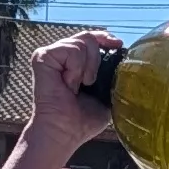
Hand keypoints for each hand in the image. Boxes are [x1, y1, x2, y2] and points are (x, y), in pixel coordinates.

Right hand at [23, 30, 120, 153]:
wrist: (65, 131)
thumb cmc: (82, 120)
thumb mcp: (106, 94)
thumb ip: (113, 75)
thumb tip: (126, 62)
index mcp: (75, 62)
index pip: (91, 38)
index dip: (105, 38)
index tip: (118, 44)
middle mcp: (62, 55)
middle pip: (88, 36)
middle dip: (97, 58)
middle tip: (91, 81)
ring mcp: (50, 54)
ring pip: (82, 42)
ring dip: (87, 67)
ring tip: (78, 86)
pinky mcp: (42, 57)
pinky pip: (71, 50)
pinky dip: (76, 69)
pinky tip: (69, 84)